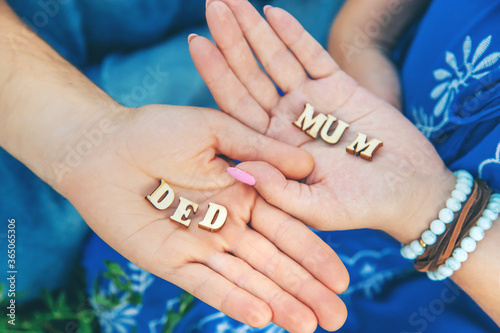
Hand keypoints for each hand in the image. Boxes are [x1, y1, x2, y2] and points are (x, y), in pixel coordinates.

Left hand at [57, 104, 347, 331]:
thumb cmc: (157, 129)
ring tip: (310, 326)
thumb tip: (308, 165)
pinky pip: (207, 285)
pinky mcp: (171, 260)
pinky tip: (262, 317)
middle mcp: (228, 223)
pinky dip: (234, 301)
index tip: (340, 278)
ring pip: (246, 279)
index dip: (313, 254)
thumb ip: (260, 149)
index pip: (287, 229)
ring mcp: (201, 244)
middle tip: (337, 317)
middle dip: (305, 289)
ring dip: (278, 302)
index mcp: (244, 194)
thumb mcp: (216, 130)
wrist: (104, 146)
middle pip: (273, 262)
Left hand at [190, 0, 454, 243]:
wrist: (410, 192)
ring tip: (232, 1)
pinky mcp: (340, 88)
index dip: (217, 74)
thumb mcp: (318, 207)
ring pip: (276, 60)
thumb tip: (237, 169)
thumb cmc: (365, 207)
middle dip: (230, 40)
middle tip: (213, 4)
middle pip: (250, 76)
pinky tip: (273, 13)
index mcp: (273, 148)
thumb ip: (278, 190)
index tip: (197, 43)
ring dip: (255, 30)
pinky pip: (312, 56)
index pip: (237, 106)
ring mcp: (311, 102)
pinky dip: (294, 35)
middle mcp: (287, 121)